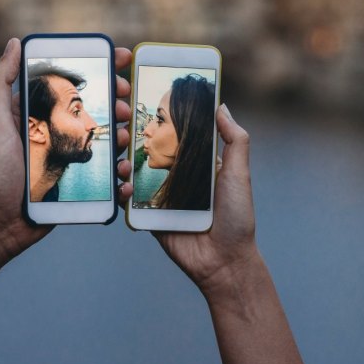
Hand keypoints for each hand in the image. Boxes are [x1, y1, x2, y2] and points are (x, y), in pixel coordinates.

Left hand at [0, 38, 133, 264]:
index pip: (70, 83)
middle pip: (95, 110)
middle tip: (125, 106)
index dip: (98, 70)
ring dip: (121, 137)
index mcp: (36, 113)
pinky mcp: (75, 185)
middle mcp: (53, 132)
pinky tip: (123, 178)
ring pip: (104, 141)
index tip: (122, 59)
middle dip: (116, 103)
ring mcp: (66, 158)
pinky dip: (119, 177)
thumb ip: (1, 81)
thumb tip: (14, 43)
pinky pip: (104, 177)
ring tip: (124, 140)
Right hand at [119, 105, 256, 295]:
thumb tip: (222, 107)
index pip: (177, 136)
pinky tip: (126, 187)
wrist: (224, 262)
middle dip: (134, 140)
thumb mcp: (240, 174)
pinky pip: (131, 201)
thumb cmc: (237, 218)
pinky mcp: (149, 216)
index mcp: (197, 164)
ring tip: (124, 161)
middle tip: (124, 129)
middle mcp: (178, 177)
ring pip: (135, 174)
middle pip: (151, 152)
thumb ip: (235, 140)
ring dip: (124, 164)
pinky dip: (124, 192)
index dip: (162, 121)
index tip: (144, 102)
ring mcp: (161, 196)